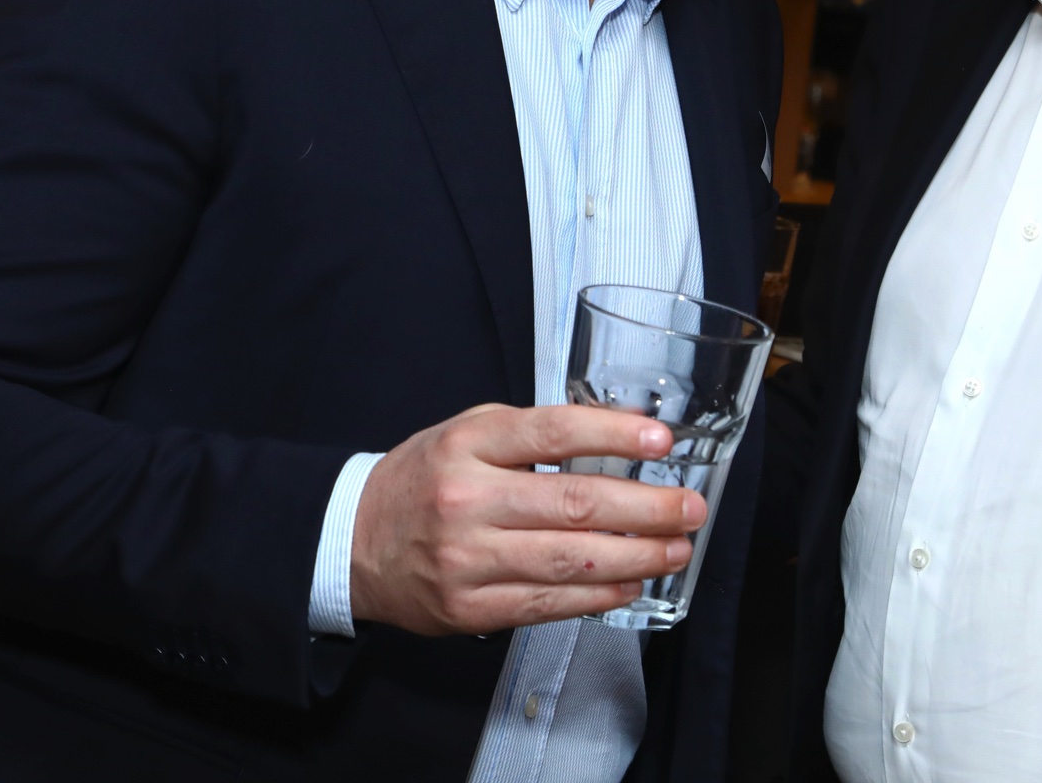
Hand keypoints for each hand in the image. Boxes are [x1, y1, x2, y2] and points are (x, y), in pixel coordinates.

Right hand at [348, 403, 704, 636]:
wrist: (352, 541)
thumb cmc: (424, 480)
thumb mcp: (469, 433)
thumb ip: (534, 433)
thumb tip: (621, 433)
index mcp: (468, 445)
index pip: (552, 433)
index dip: (614, 435)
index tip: (661, 440)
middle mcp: (467, 500)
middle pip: (573, 503)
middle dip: (646, 508)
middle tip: (689, 508)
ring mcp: (467, 560)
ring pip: (569, 560)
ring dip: (635, 556)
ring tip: (675, 549)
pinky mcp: (468, 608)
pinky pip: (548, 603)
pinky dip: (598, 595)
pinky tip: (631, 583)